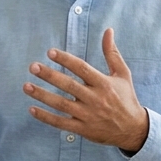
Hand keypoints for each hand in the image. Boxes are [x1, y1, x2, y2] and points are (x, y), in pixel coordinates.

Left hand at [24, 28, 148, 152]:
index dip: (66, 60)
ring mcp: (88, 115)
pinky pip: (61, 123)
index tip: (50, 52)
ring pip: (61, 104)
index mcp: (104, 84)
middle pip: (69, 85)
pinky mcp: (83, 129)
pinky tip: (32, 109)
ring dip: (42, 95)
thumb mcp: (123, 74)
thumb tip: (108, 30)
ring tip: (26, 86)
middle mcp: (95, 99)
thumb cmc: (126, 98)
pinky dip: (46, 117)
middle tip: (33, 67)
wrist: (133, 129)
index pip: (82, 69)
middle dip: (50, 75)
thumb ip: (112, 53)